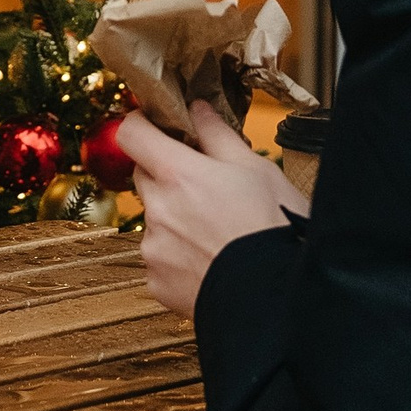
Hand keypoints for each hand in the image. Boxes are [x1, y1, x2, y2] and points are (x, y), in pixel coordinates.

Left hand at [123, 103, 297, 316]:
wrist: (278, 300)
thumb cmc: (275, 230)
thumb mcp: (257, 170)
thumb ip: (218, 136)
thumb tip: (198, 110)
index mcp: (178, 175)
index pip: (132, 134)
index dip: (140, 124)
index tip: (154, 125)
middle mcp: (157, 210)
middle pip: (144, 177)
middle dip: (167, 174)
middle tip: (205, 186)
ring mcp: (154, 250)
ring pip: (154, 220)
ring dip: (175, 220)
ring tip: (218, 234)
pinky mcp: (157, 283)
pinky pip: (160, 260)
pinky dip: (179, 257)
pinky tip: (212, 261)